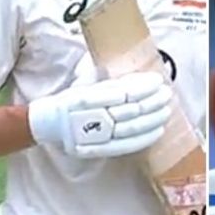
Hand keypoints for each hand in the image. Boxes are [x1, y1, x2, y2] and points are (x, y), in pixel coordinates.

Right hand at [28, 71, 171, 158]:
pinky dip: (144, 138)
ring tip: (166, 111)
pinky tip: (158, 130)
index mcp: (84, 96)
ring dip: (152, 119)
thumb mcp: (82, 82)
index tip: (158, 80)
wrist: (47, 124)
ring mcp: (94, 135)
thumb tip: (128, 65)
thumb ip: (102, 76)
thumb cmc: (67, 99)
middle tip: (167, 94)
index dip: (143, 86)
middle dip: (152, 102)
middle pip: (129, 110)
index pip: (121, 91)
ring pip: (130, 128)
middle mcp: (89, 116)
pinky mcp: (99, 149)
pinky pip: (126, 145)